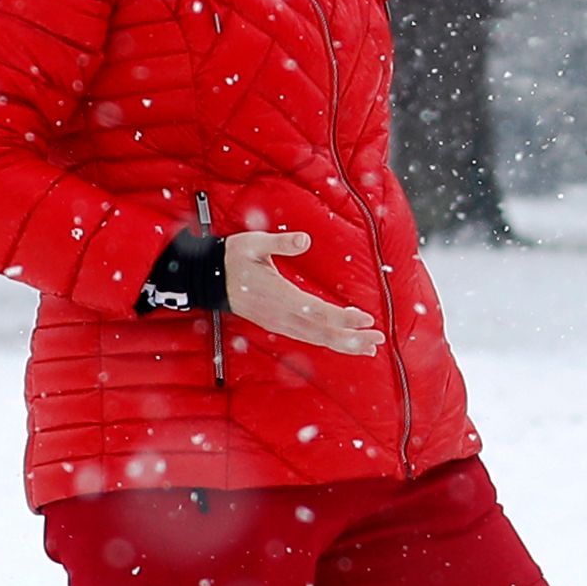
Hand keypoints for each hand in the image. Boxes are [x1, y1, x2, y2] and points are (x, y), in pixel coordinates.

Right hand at [140, 222, 378, 353]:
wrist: (208, 278)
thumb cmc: (234, 256)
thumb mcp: (255, 243)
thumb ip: (280, 242)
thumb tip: (304, 239)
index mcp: (279, 295)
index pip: (316, 311)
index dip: (342, 318)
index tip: (365, 319)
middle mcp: (280, 315)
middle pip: (320, 333)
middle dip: (350, 338)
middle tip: (378, 339)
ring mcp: (278, 323)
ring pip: (315, 339)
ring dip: (343, 343)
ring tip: (370, 346)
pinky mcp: (277, 325)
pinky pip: (306, 337)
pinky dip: (328, 341)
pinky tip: (344, 342)